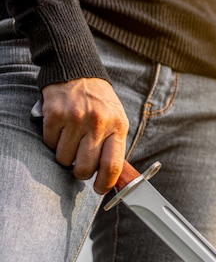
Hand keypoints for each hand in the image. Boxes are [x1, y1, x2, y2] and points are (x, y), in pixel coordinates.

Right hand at [41, 78, 128, 194]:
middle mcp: (98, 123)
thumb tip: (112, 177)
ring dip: (66, 157)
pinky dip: (54, 142)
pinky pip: (50, 144)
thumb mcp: (117, 120)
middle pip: (85, 167)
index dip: (105, 183)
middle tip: (81, 165)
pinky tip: (61, 130)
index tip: (100, 189)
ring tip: (72, 142)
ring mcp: (75, 119)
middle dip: (81, 172)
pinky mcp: (54, 115)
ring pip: (65, 159)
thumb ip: (115, 146)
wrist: (78, 72)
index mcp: (118, 126)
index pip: (112, 164)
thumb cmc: (100, 103)